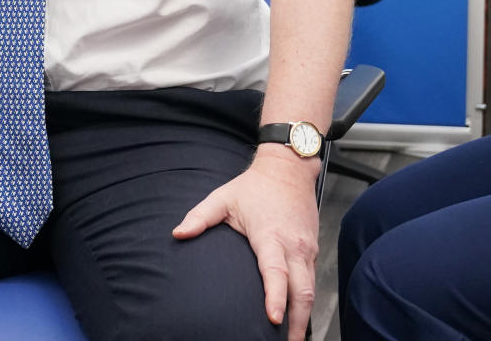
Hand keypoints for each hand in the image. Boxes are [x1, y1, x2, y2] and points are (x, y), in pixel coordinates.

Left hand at [173, 150, 319, 340]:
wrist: (289, 168)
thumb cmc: (256, 185)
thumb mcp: (224, 197)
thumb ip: (200, 217)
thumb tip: (178, 234)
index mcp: (271, 236)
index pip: (275, 272)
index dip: (275, 297)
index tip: (272, 319)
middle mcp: (294, 245)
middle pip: (302, 291)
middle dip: (296, 321)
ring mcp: (307, 249)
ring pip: (311, 289)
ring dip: (304, 316)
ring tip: (293, 339)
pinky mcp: (313, 250)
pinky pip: (313, 280)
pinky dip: (307, 301)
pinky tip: (298, 317)